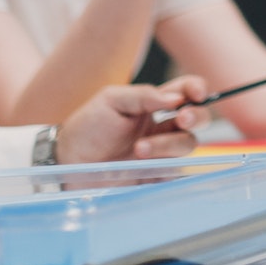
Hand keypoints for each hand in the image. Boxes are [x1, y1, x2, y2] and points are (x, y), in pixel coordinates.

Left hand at [54, 75, 209, 163]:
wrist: (68, 163)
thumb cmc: (87, 128)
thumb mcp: (110, 100)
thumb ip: (143, 95)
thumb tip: (176, 99)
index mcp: (154, 104)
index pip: (186, 91)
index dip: (197, 89)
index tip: (196, 94)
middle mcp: (163, 127)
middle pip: (197, 118)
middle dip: (196, 116)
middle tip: (181, 118)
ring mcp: (162, 152)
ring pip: (187, 144)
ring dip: (168, 144)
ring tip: (139, 149)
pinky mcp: (157, 175)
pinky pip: (176, 172)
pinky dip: (169, 168)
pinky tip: (147, 166)